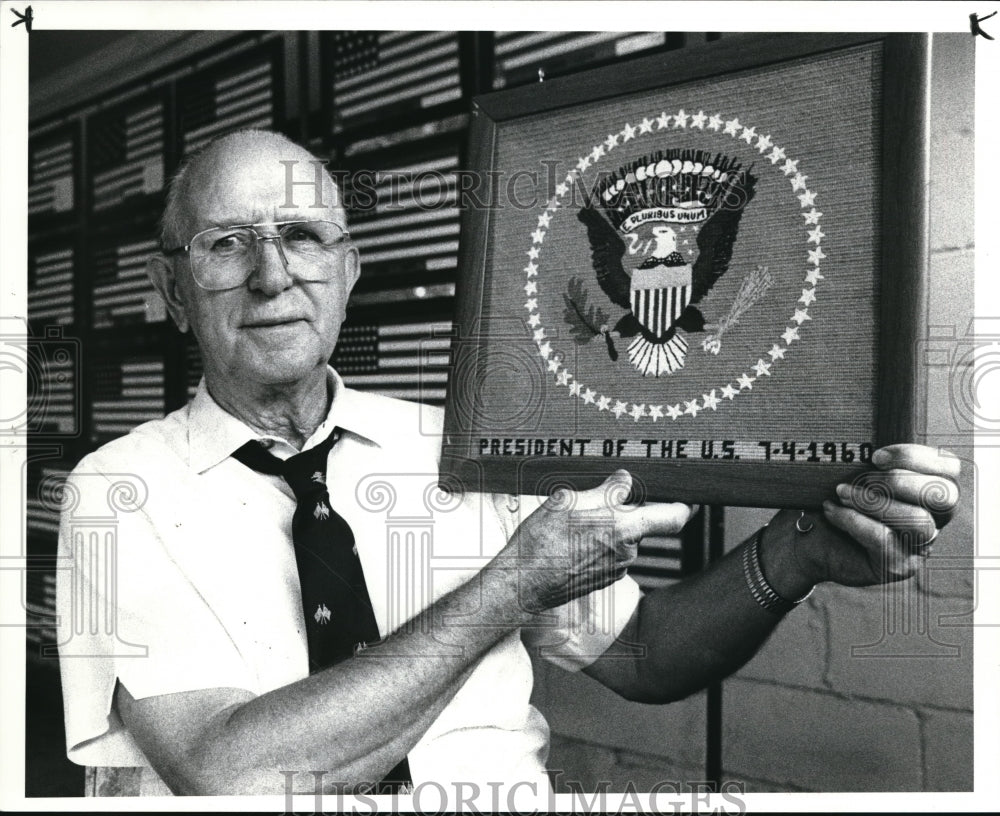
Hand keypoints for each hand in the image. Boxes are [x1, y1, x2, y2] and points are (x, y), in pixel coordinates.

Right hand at [501, 470, 694, 611]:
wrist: (523, 583)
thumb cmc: (541, 542)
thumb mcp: (568, 502)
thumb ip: (605, 490)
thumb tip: (624, 481)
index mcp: (623, 528)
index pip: (673, 518)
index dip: (683, 506)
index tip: (686, 499)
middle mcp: (627, 552)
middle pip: (639, 524)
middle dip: (622, 513)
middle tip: (592, 506)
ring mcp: (617, 569)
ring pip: (623, 539)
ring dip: (606, 529)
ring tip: (572, 528)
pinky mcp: (605, 580)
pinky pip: (610, 554)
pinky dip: (597, 546)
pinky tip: (571, 544)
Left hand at [791, 444, 960, 586]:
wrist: (804, 536)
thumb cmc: (834, 497)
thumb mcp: (854, 470)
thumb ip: (873, 456)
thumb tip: (870, 437)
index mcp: (929, 489)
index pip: (949, 468)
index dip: (917, 457)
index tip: (876, 455)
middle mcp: (933, 519)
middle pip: (944, 497)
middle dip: (900, 481)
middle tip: (862, 476)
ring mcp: (918, 545)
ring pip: (918, 521)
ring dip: (874, 502)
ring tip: (840, 492)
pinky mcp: (898, 566)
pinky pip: (884, 540)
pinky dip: (853, 520)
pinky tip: (831, 509)